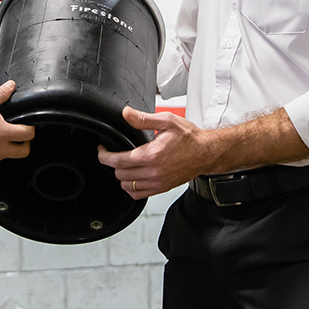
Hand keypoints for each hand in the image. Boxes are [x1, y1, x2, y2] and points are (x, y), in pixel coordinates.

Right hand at [0, 81, 34, 165]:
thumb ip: (3, 93)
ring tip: (1, 134)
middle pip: (23, 152)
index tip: (28, 124)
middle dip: (25, 142)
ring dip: (9, 147)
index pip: (28, 135)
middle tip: (19, 133)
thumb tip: (11, 86)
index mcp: (3, 133)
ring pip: (8, 156)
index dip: (31, 128)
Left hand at [97, 107, 211, 198]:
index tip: (103, 150)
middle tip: (113, 154)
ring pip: (127, 186)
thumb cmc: (189, 137)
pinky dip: (131, 187)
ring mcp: (157, 182)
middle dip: (112, 163)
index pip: (118, 161)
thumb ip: (143, 119)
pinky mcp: (161, 188)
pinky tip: (132, 177)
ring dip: (121, 176)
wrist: (205, 152)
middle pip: (120, 174)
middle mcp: (153, 172)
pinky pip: (138, 194)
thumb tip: (126, 113)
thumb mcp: (166, 121)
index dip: (104, 155)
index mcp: (151, 155)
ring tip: (123, 164)